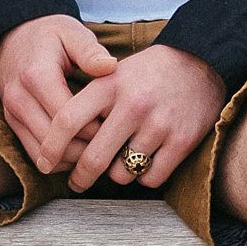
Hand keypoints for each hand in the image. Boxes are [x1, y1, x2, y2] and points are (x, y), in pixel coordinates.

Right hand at [0, 15, 117, 173]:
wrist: (13, 38)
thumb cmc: (49, 36)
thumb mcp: (71, 32)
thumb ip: (90, 50)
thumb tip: (110, 67)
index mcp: (37, 76)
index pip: (69, 117)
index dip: (95, 126)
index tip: (116, 124)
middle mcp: (19, 98)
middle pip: (56, 142)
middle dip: (86, 148)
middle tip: (112, 143)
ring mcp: (12, 114)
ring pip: (44, 154)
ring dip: (73, 158)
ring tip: (97, 148)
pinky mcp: (11, 124)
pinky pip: (34, 154)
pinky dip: (58, 159)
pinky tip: (79, 148)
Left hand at [57, 43, 223, 192]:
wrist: (202, 63)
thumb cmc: (149, 73)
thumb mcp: (114, 73)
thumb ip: (89, 101)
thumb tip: (57, 140)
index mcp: (110, 84)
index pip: (67, 120)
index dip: (50, 147)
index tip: (44, 162)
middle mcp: (133, 104)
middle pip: (93, 158)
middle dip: (80, 177)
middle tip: (76, 182)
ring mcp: (159, 124)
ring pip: (122, 173)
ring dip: (117, 174)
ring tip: (121, 160)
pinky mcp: (182, 141)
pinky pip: (150, 178)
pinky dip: (144, 176)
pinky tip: (145, 162)